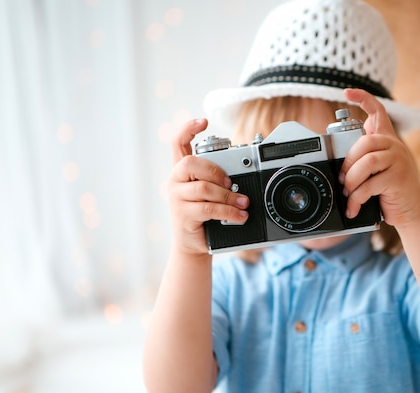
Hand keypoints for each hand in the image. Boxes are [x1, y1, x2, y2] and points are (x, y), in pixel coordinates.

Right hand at [167, 119, 249, 254]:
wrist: (195, 244)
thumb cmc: (206, 215)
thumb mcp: (212, 193)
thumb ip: (219, 180)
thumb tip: (241, 178)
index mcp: (182, 171)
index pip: (178, 143)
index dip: (188, 129)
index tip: (203, 121)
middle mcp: (176, 181)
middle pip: (191, 163)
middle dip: (215, 171)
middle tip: (231, 183)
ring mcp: (177, 198)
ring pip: (203, 188)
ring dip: (228, 196)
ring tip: (243, 203)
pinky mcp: (183, 214)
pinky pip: (208, 208)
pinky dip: (228, 211)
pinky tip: (240, 215)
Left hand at [339, 89, 419, 227]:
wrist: (410, 211)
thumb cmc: (388, 190)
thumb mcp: (375, 171)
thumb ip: (363, 159)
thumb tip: (338, 161)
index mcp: (387, 140)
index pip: (377, 111)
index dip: (362, 98)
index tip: (347, 92)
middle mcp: (394, 146)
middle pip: (364, 142)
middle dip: (347, 163)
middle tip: (342, 179)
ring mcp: (399, 160)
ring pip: (366, 163)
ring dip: (351, 181)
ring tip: (348, 193)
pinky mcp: (399, 177)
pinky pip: (370, 184)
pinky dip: (357, 197)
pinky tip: (354, 205)